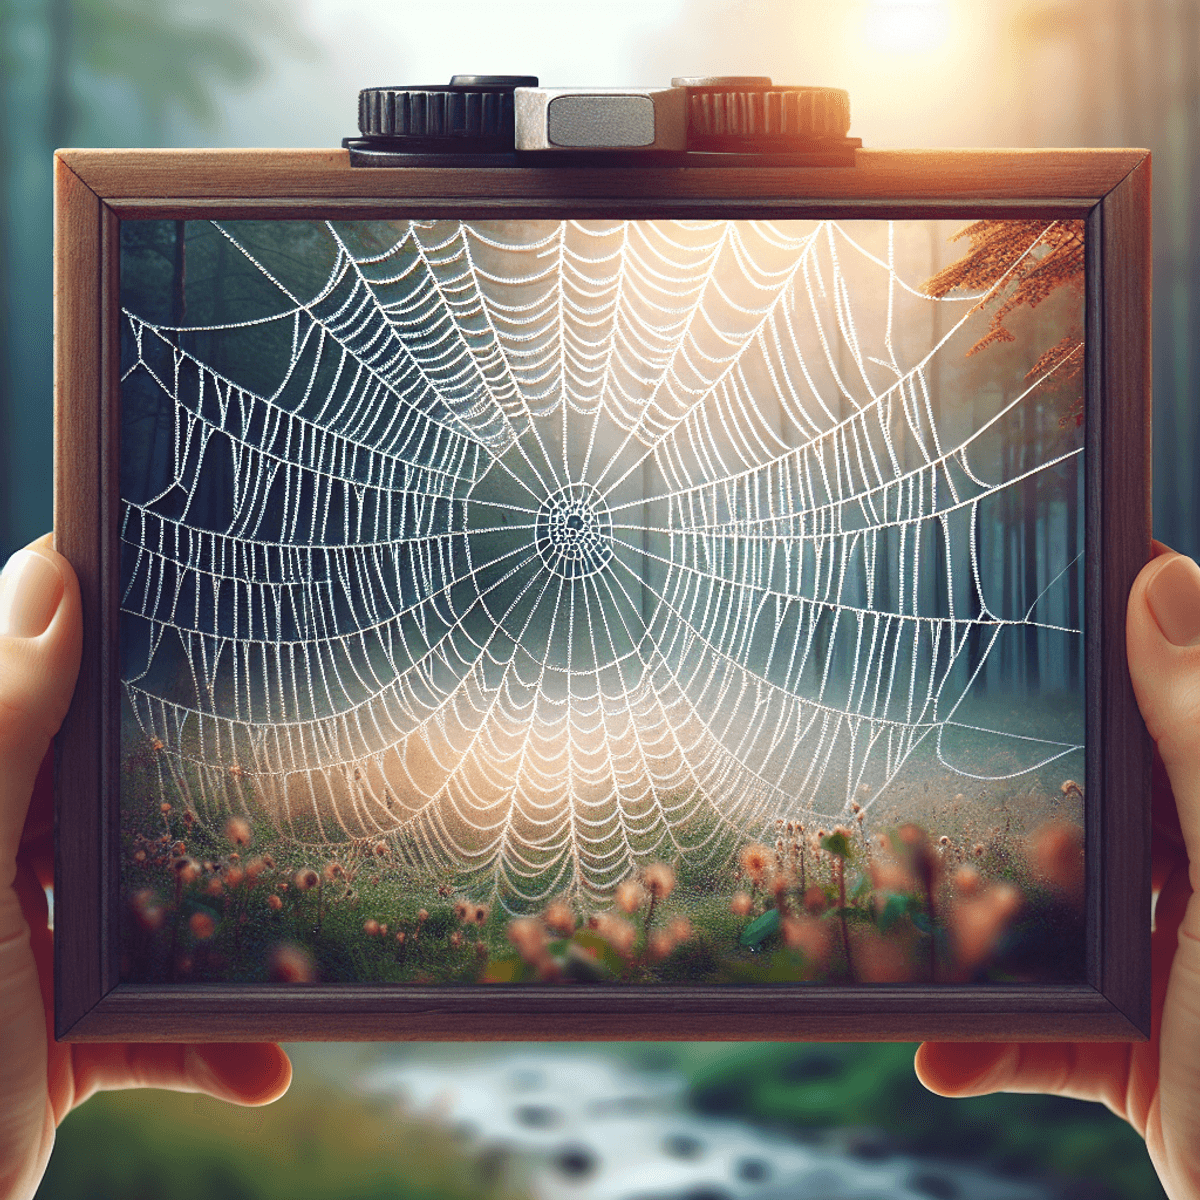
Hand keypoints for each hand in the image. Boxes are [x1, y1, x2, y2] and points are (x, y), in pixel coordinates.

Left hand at [0, 535, 291, 1199]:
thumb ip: (2, 737)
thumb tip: (47, 581)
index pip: (32, 699)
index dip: (97, 635)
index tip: (189, 585)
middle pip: (108, 802)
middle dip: (192, 806)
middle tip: (282, 769)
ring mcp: (27, 961)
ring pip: (147, 912)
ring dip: (221, 943)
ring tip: (286, 950)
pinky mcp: (60, 1041)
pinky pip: (153, 1020)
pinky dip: (211, 1044)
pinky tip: (259, 1064)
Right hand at [915, 541, 1199, 1199]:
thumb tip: (1165, 582)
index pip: (1178, 693)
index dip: (1121, 618)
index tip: (1032, 560)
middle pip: (1097, 793)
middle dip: (1012, 783)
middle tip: (913, 736)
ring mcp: (1174, 965)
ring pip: (1052, 904)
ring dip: (974, 926)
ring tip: (901, 918)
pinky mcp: (1137, 1048)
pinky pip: (1045, 1023)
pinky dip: (987, 1039)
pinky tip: (941, 1054)